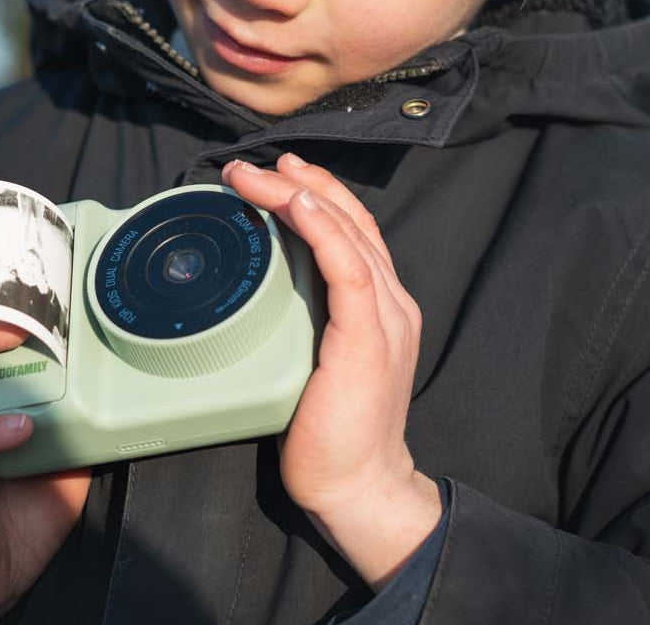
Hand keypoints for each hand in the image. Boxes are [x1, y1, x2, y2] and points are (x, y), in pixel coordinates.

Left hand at [222, 155, 440, 588]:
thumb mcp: (320, 358)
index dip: (319, 194)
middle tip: (258, 163)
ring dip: (300, 196)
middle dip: (302, 184)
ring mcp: (387, 317)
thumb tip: (265, 289)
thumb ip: (311, 319)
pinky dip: (324, 232)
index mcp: (382, 304)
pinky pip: (350, 270)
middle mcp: (392, 301)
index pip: (354, 231)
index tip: (280, 172)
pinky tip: (298, 205)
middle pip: (351, 221)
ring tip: (258, 174)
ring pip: (349, 235)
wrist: (359, 486)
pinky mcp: (369, 338)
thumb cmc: (330, 429)